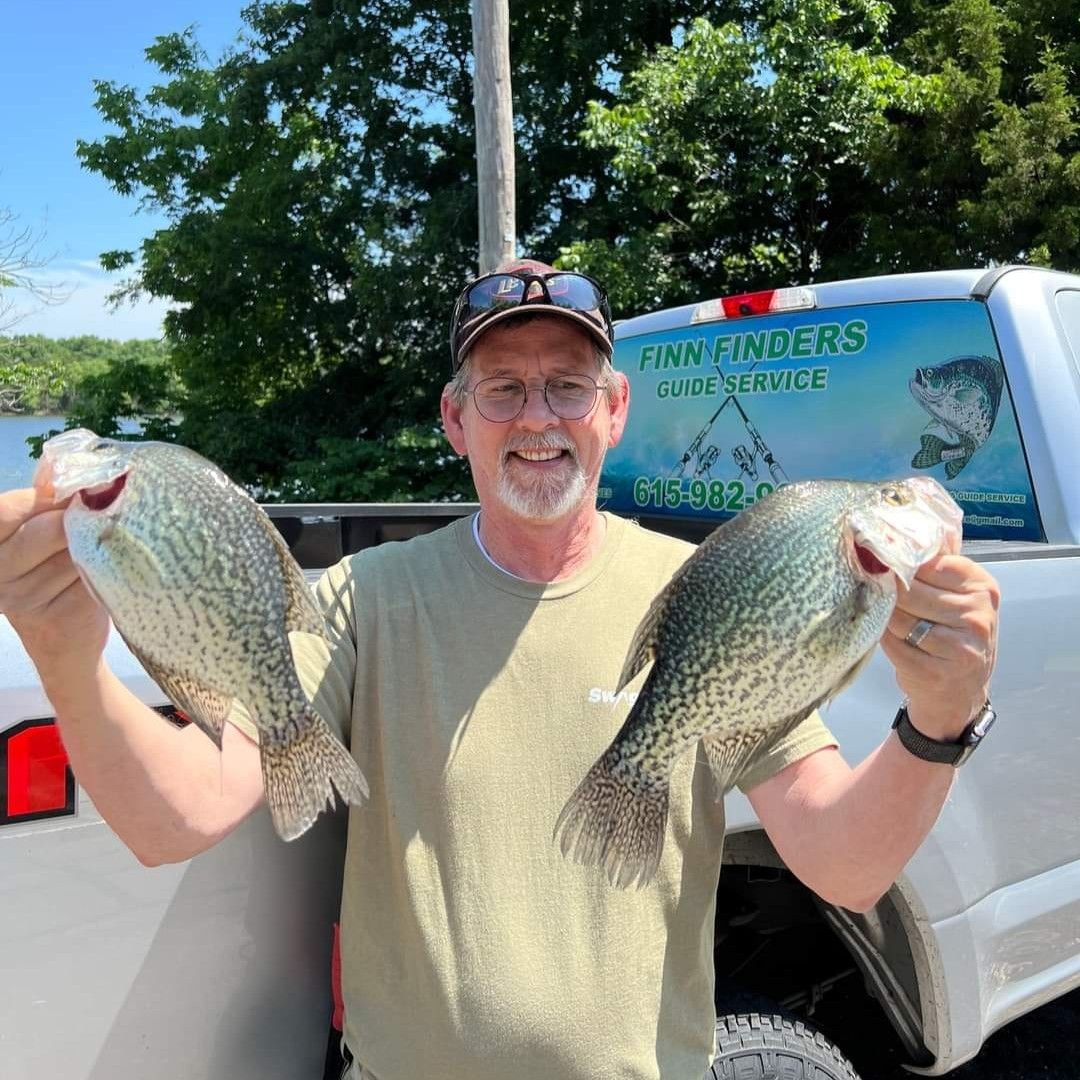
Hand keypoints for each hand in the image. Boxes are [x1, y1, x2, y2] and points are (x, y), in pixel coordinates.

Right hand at [0, 487, 109, 670]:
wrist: (67, 642)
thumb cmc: (55, 574)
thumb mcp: (40, 532)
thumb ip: (46, 501)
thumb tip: (63, 461)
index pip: (5, 511)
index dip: (43, 498)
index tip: (73, 490)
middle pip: (48, 529)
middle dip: (80, 517)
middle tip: (105, 510)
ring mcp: (25, 599)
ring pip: (77, 551)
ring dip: (101, 541)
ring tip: (110, 540)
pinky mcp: (60, 615)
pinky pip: (96, 574)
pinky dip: (112, 564)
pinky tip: (116, 563)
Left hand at [880, 538, 999, 739]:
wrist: (959, 692)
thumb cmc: (950, 634)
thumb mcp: (955, 597)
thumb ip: (933, 568)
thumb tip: (891, 534)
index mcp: (982, 586)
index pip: (929, 562)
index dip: (899, 563)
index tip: (879, 560)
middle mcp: (977, 614)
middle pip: (910, 591)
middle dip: (889, 593)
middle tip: (877, 593)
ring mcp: (961, 646)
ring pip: (899, 618)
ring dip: (885, 618)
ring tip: (890, 621)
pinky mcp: (938, 671)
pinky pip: (893, 644)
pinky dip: (885, 641)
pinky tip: (894, 643)